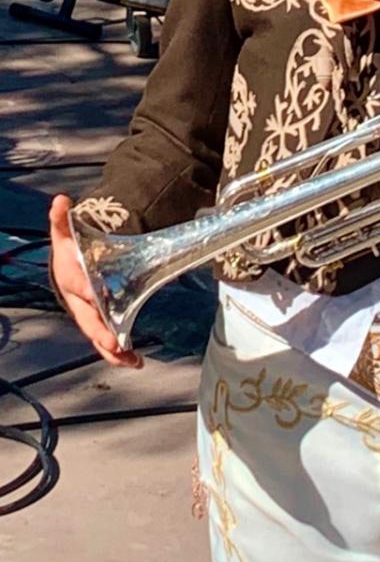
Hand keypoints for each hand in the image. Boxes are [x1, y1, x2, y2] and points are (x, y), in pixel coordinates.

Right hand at [49, 195, 142, 367]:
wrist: (73, 267)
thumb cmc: (71, 252)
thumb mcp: (66, 233)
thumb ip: (62, 218)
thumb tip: (60, 200)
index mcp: (70, 277)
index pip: (76, 283)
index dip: (84, 287)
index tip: (93, 292)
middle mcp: (78, 301)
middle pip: (87, 318)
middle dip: (100, 329)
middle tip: (113, 340)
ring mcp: (89, 315)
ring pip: (98, 335)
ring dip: (112, 349)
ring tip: (130, 359)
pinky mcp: (102, 323)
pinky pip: (109, 341)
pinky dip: (120, 353)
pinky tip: (136, 361)